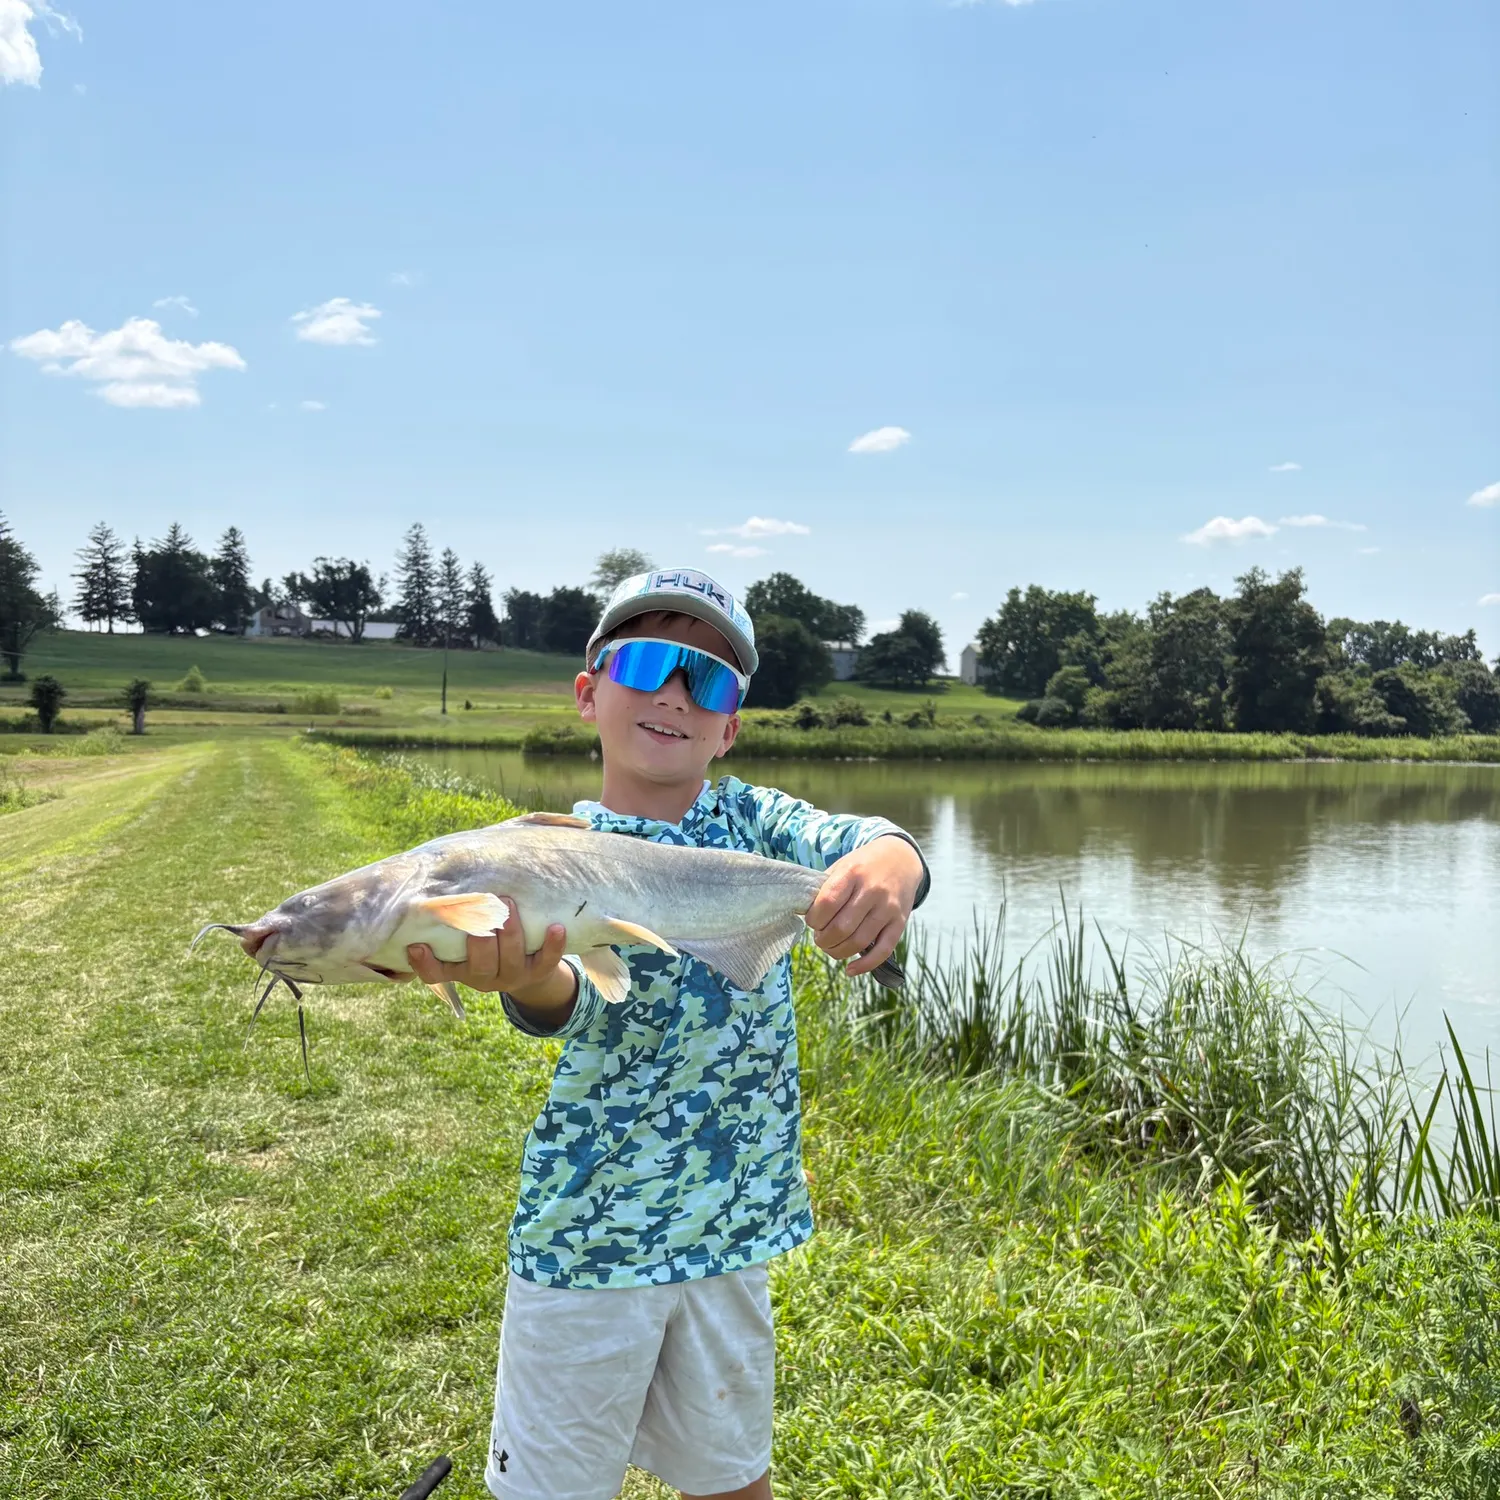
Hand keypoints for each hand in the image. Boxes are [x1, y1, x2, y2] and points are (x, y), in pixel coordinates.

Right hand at [406, 897, 569, 1003]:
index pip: (435, 974)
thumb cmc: (487, 943)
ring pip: (510, 960)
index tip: (418, 945)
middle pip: (478, 964)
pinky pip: (547, 962)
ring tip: (508, 903)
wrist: (526, 970)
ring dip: (510, 932)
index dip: (424, 964)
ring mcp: (512, 976)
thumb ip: (452, 916)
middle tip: (482, 907)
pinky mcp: (539, 972)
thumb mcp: (465, 939)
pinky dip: (552, 946)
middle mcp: (483, 977)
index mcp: (459, 969)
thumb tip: (438, 871)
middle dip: (480, 936)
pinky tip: (556, 927)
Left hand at [805, 836, 923, 976]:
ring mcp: (888, 908)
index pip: (827, 903)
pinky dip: (865, 965)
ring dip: (838, 952)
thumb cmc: (863, 866)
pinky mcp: (900, 922)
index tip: (812, 921)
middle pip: (841, 927)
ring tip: (830, 947)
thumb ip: (824, 888)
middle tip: (820, 938)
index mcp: (852, 873)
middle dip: (823, 940)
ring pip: (859, 942)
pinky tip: (850, 969)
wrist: (901, 859)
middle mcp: (872, 890)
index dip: (814, 919)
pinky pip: (883, 951)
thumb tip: (803, 914)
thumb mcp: (842, 866)